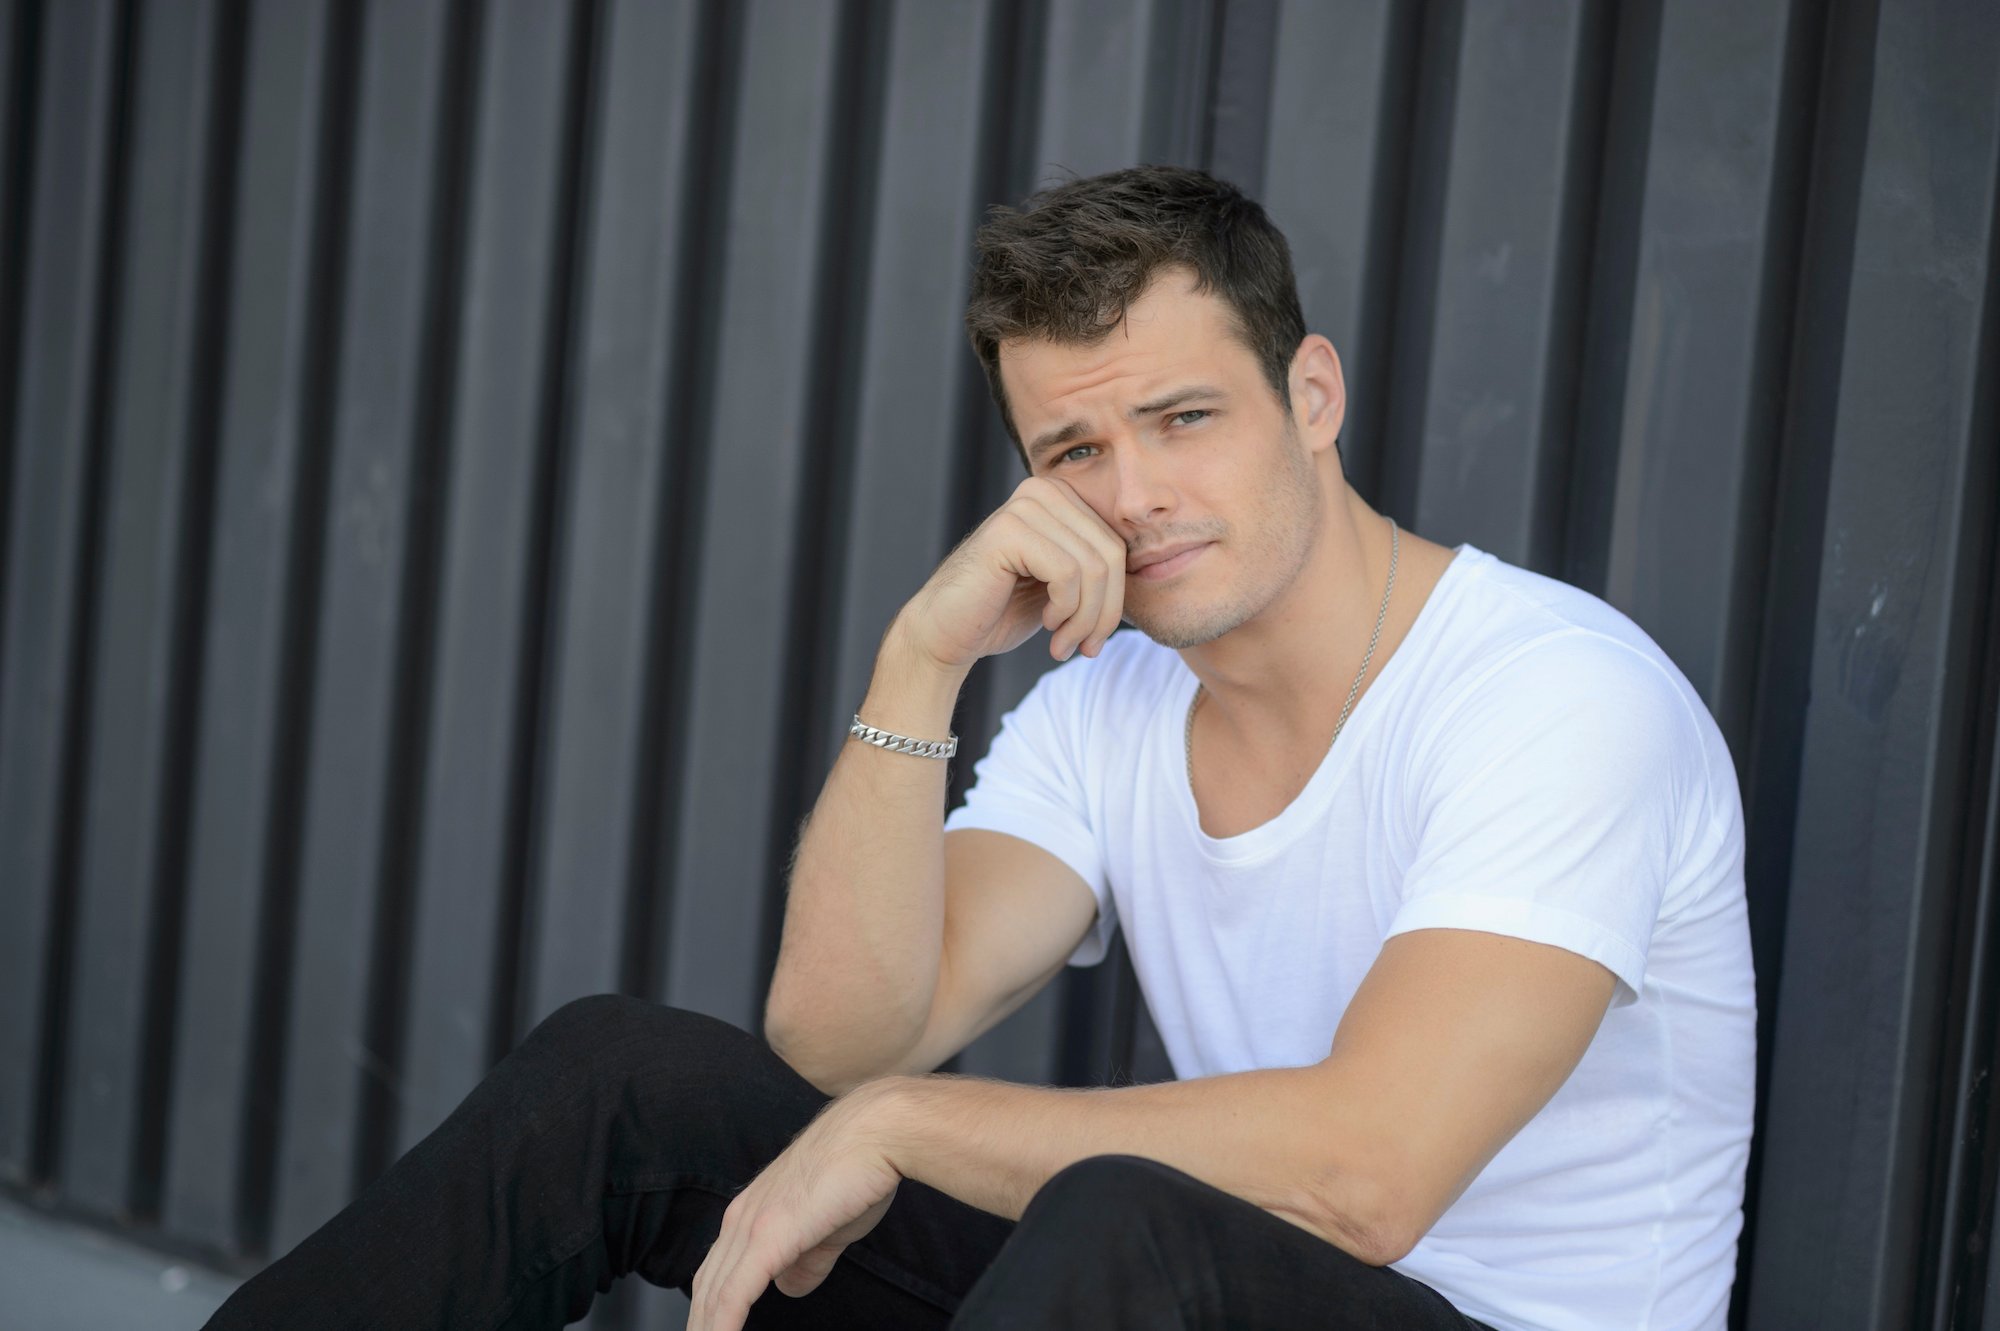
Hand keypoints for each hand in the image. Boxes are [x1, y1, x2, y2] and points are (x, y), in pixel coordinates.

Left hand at [687, 1083, 905, 1329]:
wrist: (876, 1132)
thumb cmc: (860, 1170)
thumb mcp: (831, 1228)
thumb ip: (808, 1260)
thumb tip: (788, 1286)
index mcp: (751, 1213)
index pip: (717, 1274)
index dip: (711, 1311)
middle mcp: (741, 1218)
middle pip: (706, 1288)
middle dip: (702, 1325)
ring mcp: (750, 1226)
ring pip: (713, 1295)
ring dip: (708, 1330)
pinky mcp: (767, 1236)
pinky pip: (733, 1295)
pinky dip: (721, 1327)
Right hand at [897, 475, 1126, 670]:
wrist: (946, 633)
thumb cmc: (1004, 611)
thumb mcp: (1065, 587)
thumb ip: (1099, 569)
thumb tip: (1153, 567)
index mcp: (1061, 498)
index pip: (1118, 546)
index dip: (1116, 600)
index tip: (1093, 637)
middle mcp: (1044, 491)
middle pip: (1112, 555)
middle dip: (1105, 613)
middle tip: (1083, 647)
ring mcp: (1025, 506)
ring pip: (1095, 567)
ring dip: (1085, 619)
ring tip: (1064, 643)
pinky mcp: (1009, 530)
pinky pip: (1068, 574)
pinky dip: (1066, 611)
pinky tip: (1046, 627)